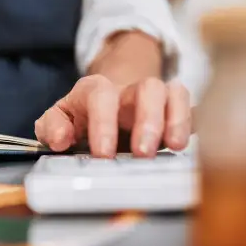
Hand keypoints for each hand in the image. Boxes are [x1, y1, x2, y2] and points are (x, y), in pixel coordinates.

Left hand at [34, 75, 191, 157]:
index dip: (103, 124)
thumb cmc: (82, 117)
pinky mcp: (175, 111)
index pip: (101, 96)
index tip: (103, 155)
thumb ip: (52, 127)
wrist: (108, 102)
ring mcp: (156, 99)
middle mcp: (129, 91)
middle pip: (148, 89)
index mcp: (95, 91)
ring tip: (174, 147)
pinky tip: (191, 145)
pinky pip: (192, 109)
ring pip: (174, 93)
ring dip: (176, 120)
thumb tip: (60, 139)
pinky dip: (194, 124)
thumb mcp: (58, 119)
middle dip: (148, 121)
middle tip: (142, 153)